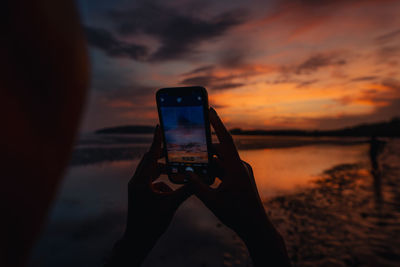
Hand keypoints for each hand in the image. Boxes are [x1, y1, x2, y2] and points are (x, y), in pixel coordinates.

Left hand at [106, 125, 191, 265]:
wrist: (138, 240)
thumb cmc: (152, 224)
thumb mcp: (171, 205)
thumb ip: (186, 191)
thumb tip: (200, 179)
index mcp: (141, 182)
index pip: (150, 156)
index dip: (156, 141)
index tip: (159, 127)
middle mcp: (136, 181)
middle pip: (148, 160)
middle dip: (162, 155)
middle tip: (175, 149)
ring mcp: (136, 187)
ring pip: (150, 171)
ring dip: (163, 170)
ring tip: (176, 170)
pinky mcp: (138, 192)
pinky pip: (150, 180)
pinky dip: (161, 181)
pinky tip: (170, 192)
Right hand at [188, 108, 290, 265]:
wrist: (256, 228)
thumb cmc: (236, 215)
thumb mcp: (212, 201)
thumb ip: (197, 186)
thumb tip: (186, 173)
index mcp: (236, 168)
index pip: (225, 140)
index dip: (217, 123)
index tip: (209, 110)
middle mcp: (241, 167)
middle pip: (220, 150)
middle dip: (205, 147)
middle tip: (190, 143)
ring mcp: (242, 173)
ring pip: (222, 161)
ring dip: (209, 161)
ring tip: (192, 162)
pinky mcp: (241, 179)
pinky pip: (225, 169)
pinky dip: (214, 170)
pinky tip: (203, 175)